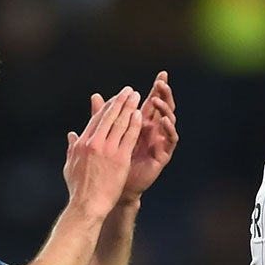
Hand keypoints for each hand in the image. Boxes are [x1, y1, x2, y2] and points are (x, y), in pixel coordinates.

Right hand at [62, 86, 143, 217]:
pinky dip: (135, 123)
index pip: (96, 119)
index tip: (114, 99)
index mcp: (82, 143)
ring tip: (136, 96)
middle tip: (128, 90)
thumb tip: (71, 135)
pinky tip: (140, 114)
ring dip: (129, 107)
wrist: (87, 206)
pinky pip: (130, 136)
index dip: (106, 107)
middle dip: (119, 101)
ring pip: (120, 122)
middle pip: (108, 116)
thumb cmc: (79, 190)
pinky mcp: (120, 158)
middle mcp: (94, 143)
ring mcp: (107, 150)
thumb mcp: (70, 166)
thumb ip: (72, 148)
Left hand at [101, 71, 177, 201]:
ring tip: (158, 100)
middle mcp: (152, 132)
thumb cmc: (109, 164)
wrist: (114, 190)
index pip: (152, 102)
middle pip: (163, 108)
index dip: (158, 88)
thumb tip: (94, 95)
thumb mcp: (105, 134)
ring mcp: (159, 143)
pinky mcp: (162, 156)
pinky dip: (169, 130)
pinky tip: (164, 121)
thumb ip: (102, 115)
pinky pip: (170, 141)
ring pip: (169, 121)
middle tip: (162, 82)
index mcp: (141, 124)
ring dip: (165, 109)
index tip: (162, 74)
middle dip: (164, 94)